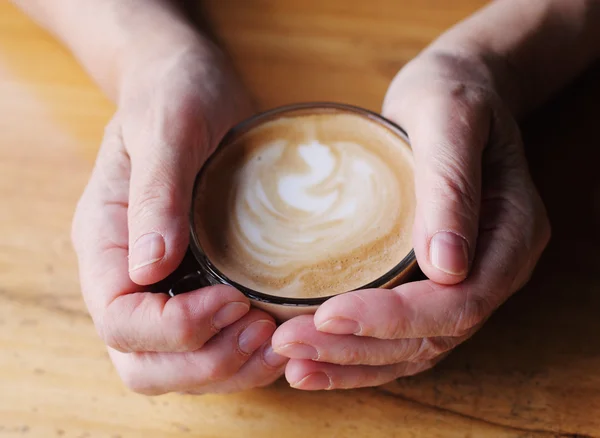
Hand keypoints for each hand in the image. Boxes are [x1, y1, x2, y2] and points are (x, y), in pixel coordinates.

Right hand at [71, 44, 286, 394]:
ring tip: (276, 343)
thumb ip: (156, 195)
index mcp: (104, 240)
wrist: (191, 84)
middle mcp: (126, 272)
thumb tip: (150, 268)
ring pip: (175, 365)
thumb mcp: (166, 129)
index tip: (234, 301)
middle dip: (203, 364)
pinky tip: (277, 335)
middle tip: (261, 335)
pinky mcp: (195, 281)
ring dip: (226, 369)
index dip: (176, 328)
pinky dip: (240, 355)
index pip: (119, 319)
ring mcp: (161, 283)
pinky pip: (207, 342)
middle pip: (142, 361)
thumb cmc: (173, 94)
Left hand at [272, 49, 549, 389]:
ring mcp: (464, 279)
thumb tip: (445, 264)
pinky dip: (356, 354)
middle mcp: (492, 268)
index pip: (460, 302)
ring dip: (351, 363)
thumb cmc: (452, 95)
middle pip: (432, 337)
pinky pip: (400, 335)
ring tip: (293, 365)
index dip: (396, 319)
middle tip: (289, 347)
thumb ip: (451, 184)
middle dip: (357, 349)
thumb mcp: (450, 118)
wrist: (454, 93)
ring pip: (413, 348)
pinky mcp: (430, 280)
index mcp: (512, 233)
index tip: (329, 315)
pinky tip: (314, 362)